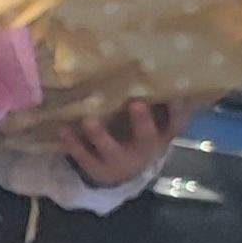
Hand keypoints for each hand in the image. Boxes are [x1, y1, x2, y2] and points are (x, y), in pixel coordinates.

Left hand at [62, 100, 183, 189]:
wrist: (121, 174)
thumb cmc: (137, 136)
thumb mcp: (152, 126)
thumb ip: (154, 105)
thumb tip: (153, 68)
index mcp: (160, 137)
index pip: (176, 125)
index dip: (178, 112)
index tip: (175, 96)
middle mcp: (143, 151)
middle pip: (146, 137)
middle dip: (142, 121)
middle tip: (136, 103)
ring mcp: (120, 161)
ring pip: (111, 149)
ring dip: (99, 134)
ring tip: (88, 120)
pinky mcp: (98, 169)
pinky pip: (84, 157)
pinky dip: (73, 144)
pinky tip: (63, 129)